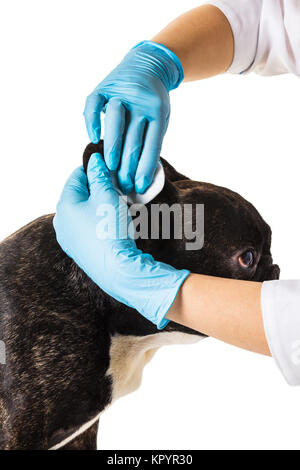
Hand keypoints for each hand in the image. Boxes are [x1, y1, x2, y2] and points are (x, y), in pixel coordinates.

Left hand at [53, 153, 189, 328]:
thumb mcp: (107, 196)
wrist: (118, 271)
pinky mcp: (80, 251)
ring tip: (122, 208)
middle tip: (120, 190)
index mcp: (64, 205)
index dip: (96, 170)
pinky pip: (89, 229)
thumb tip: (94, 160)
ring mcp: (69, 239)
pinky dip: (101, 222)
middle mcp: (62, 222)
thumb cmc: (111, 231)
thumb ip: (100, 175)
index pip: (77, 176)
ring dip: (103, 206)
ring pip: (86, 213)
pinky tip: (116, 226)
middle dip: (101, 190)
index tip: (112, 171)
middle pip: (81, 195)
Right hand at [83, 41, 182, 194]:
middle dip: (128, 164)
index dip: (145, 168)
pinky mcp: (103, 87)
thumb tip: (141, 174)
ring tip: (109, 166)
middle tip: (122, 184)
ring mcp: (121, 93)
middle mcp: (140, 102)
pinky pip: (95, 104)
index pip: (152, 145)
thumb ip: (151, 140)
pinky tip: (93, 137)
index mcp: (157, 112)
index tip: (139, 187)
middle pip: (133, 137)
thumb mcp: (160, 118)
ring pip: (116, 120)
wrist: (148, 64)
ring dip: (113, 144)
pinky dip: (92, 120)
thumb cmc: (153, 102)